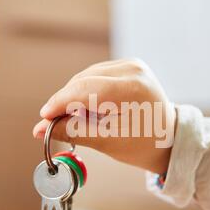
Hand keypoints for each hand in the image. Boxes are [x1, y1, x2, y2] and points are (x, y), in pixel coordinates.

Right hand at [33, 59, 175, 173]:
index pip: (84, 89)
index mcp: (132, 88)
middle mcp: (133, 69)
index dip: (59, 103)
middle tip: (57, 124)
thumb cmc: (144, 144)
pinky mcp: (129, 66)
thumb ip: (73, 131)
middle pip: (83, 81)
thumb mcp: (107, 141)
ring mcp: (132, 65)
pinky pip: (96, 76)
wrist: (169, 138)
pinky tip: (91, 109)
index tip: (44, 118)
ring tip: (82, 120)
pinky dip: (87, 92)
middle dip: (66, 103)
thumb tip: (40, 129)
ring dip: (76, 98)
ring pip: (86, 77)